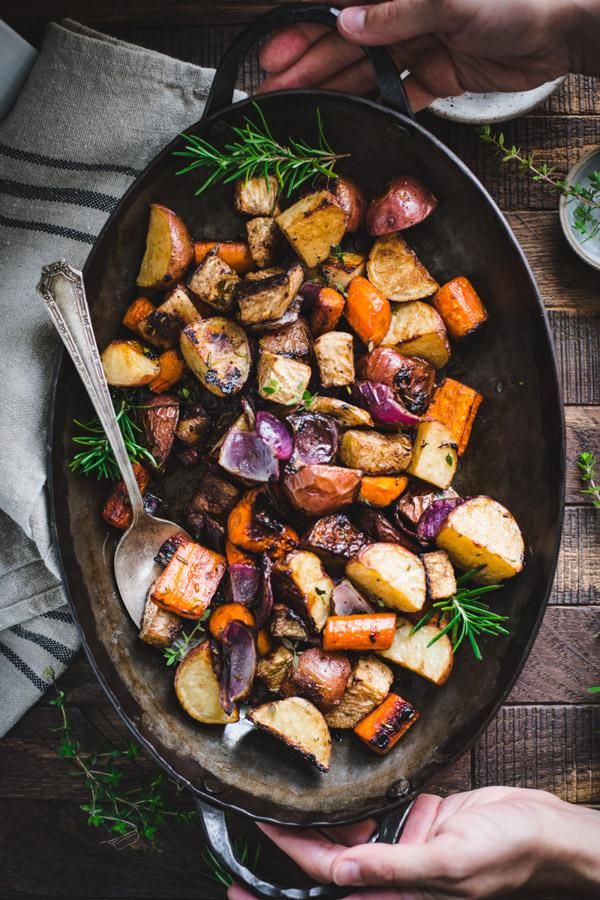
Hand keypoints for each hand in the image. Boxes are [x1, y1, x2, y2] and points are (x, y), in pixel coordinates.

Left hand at [227, 787, 599, 898]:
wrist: (543, 829)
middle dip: (285, 848)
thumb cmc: (507, 854)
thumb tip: (342, 872)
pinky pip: (369, 812)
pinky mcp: (413, 819)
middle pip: (324, 862)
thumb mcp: (451, 865)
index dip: (285, 866)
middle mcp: (389, 872)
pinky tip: (324, 788)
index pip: (325, 880)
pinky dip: (345, 803)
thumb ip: (395, 869)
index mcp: (395, 893)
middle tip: (247, 822)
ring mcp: (400, 845)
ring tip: (273, 798)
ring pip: (342, 835)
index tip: (249, 856)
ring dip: (311, 821)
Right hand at [257, 0, 598, 109]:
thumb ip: (397, 11)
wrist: (564, 27)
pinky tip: (352, 118)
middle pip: (345, 43)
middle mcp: (405, 13)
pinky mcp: (439, 74)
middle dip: (308, 66)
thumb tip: (349, 24)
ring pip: (366, 70)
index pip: (339, 8)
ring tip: (301, 111)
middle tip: (273, 94)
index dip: (303, 31)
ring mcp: (420, 44)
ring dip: (333, 90)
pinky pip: (400, 93)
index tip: (274, 55)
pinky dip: (379, 105)